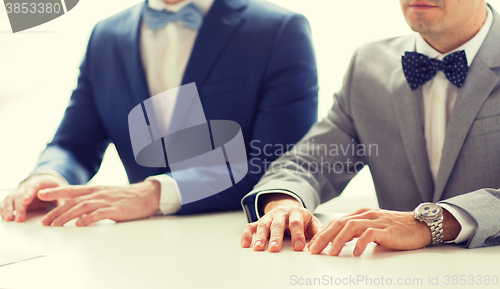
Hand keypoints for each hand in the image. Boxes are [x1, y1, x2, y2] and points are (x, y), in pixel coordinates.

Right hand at [0, 174, 65, 221]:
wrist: (48, 183)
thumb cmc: (56, 187)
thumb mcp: (62, 190)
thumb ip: (61, 197)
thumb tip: (62, 206)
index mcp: (40, 181)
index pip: (33, 186)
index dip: (29, 193)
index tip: (26, 200)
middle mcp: (27, 186)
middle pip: (21, 194)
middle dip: (20, 206)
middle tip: (20, 218)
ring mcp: (20, 192)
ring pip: (11, 198)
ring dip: (9, 208)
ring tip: (9, 219)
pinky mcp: (15, 199)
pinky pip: (7, 202)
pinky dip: (4, 209)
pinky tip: (4, 216)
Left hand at [37, 180, 160, 225]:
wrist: (148, 195)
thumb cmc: (127, 197)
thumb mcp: (108, 195)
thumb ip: (94, 200)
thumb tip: (78, 210)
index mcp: (96, 189)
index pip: (72, 190)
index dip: (56, 192)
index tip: (41, 195)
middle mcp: (99, 193)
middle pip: (73, 201)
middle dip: (57, 211)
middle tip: (45, 221)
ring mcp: (107, 200)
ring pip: (83, 206)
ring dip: (68, 216)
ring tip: (57, 224)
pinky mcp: (116, 209)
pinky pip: (100, 213)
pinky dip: (88, 218)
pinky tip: (80, 224)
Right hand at [240, 194, 323, 251]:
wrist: (289, 207)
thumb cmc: (302, 219)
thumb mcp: (312, 222)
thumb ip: (319, 231)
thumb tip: (328, 241)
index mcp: (296, 213)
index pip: (296, 223)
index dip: (297, 235)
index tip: (298, 248)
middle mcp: (281, 213)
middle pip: (278, 224)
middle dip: (276, 236)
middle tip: (275, 248)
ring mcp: (269, 217)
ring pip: (263, 225)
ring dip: (260, 237)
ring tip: (258, 248)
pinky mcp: (260, 221)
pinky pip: (250, 226)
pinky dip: (246, 234)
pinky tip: (245, 244)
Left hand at [307, 208, 431, 256]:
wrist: (420, 225)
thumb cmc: (396, 228)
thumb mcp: (372, 226)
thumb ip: (357, 231)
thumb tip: (340, 241)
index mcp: (360, 214)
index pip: (336, 222)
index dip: (322, 233)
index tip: (312, 245)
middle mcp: (366, 215)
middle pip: (339, 223)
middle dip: (324, 237)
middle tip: (313, 250)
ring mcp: (376, 221)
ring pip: (351, 227)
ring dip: (338, 240)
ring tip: (331, 253)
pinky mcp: (386, 230)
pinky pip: (370, 234)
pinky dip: (361, 243)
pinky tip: (357, 253)